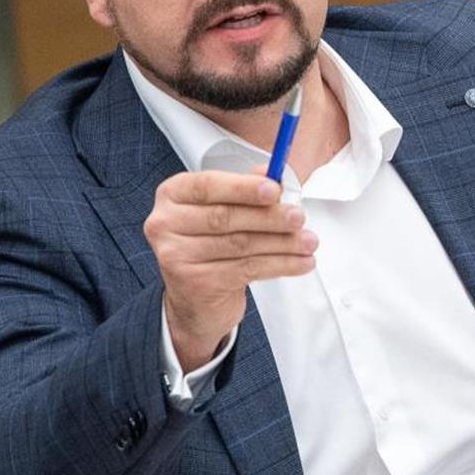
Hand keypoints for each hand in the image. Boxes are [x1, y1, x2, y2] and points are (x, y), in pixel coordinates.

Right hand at [144, 169, 317, 371]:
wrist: (194, 301)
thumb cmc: (210, 246)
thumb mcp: (223, 209)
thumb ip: (245, 188)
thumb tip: (272, 173)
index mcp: (172, 194)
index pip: (208, 186)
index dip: (243, 187)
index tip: (274, 190)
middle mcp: (166, 223)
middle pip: (225, 217)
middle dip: (269, 217)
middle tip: (298, 217)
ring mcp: (176, 255)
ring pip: (240, 244)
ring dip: (281, 243)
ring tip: (308, 242)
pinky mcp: (195, 283)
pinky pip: (246, 269)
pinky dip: (280, 265)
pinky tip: (300, 262)